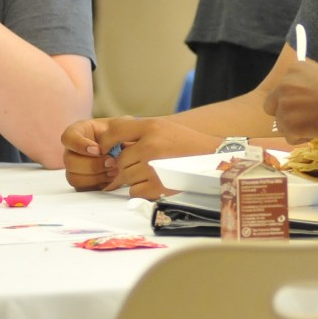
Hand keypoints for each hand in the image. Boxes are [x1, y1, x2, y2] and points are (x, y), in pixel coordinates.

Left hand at [61, 116, 219, 197]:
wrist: (212, 159)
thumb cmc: (185, 142)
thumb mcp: (162, 127)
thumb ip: (136, 132)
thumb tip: (111, 146)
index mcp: (151, 127)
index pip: (115, 131)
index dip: (105, 142)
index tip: (104, 149)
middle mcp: (151, 145)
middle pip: (120, 161)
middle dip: (126, 165)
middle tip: (140, 165)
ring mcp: (154, 168)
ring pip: (125, 178)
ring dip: (133, 178)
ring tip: (151, 172)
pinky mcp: (159, 187)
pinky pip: (135, 192)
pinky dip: (141, 190)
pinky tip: (155, 182)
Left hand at [263, 58, 317, 142]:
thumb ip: (309, 84)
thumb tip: (304, 97)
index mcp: (295, 69)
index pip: (282, 88)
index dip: (293, 98)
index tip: (307, 104)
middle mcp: (285, 84)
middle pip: (272, 105)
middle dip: (284, 112)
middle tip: (304, 118)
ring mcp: (286, 104)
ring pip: (281, 123)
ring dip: (295, 128)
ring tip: (316, 125)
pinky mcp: (290, 124)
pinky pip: (289, 137)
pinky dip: (301, 138)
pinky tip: (316, 132)